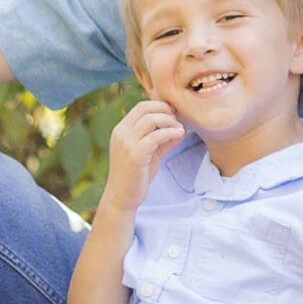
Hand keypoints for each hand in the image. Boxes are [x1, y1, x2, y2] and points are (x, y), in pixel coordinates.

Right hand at [102, 99, 187, 214]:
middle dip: (165, 110)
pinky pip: (156, 136)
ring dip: (169, 121)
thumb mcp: (150, 153)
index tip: (174, 114)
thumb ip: (163, 140)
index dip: (160, 106)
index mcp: (121, 130)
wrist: (122, 197)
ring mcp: (127, 143)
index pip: (141, 107)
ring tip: (178, 128)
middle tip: (177, 119)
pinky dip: (170, 132)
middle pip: (145, 108)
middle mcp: (121, 133)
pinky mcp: (135, 155)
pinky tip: (179, 134)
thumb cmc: (136, 175)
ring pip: (151, 119)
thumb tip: (181, 128)